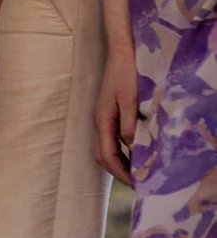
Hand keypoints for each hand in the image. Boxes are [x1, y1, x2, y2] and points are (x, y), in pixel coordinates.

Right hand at [94, 42, 137, 183]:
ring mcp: (102, 117)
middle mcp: (99, 121)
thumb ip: (129, 124)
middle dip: (117, 172)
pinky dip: (120, 152)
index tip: (136, 184)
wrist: (122, 53)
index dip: (120, 172)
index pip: (107, 155)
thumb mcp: (130, 99)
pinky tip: (133, 153)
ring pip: (105, 148)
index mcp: (102, 119)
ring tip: (136, 173)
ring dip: (118, 163)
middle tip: (137, 184)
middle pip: (102, 155)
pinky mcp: (108, 114)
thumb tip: (131, 147)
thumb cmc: (126, 74)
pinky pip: (111, 140)